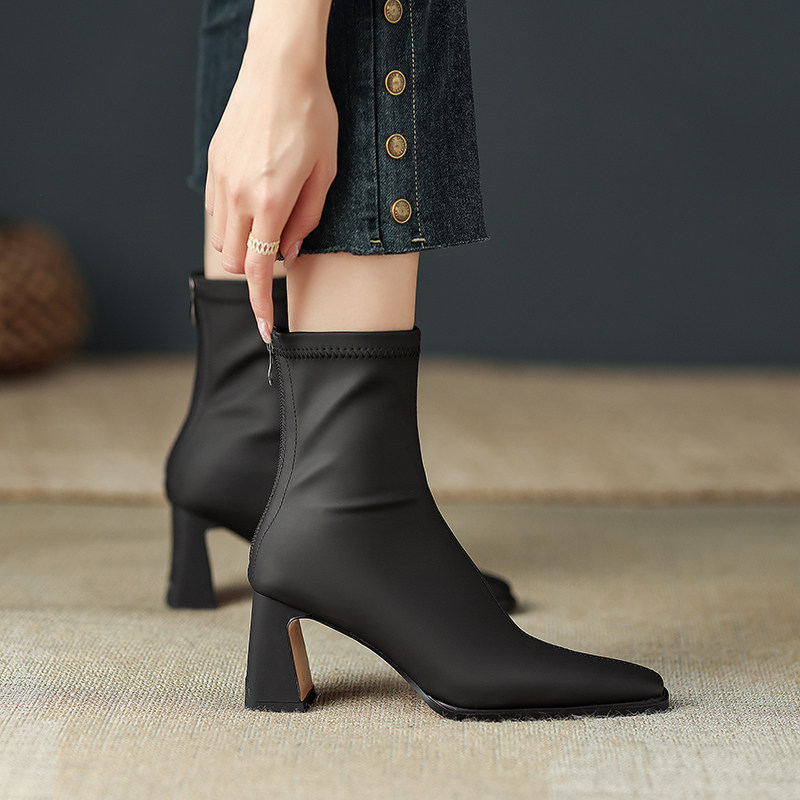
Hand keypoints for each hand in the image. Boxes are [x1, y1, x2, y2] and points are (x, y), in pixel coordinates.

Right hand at [205, 3, 337, 340]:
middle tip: (279, 251)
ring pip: (220, 239)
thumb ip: (308, 219)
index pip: (260, 269)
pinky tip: (253, 202)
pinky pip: (214, 211)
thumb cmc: (313, 117)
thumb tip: (291, 252)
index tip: (263, 328)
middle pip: (234, 260)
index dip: (261, 303)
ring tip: (268, 220)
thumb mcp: (326, 172)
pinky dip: (232, 221)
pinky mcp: (213, 164)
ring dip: (242, 245)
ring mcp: (220, 179)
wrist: (280, 67)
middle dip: (253, 270)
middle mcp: (239, 194)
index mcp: (271, 201)